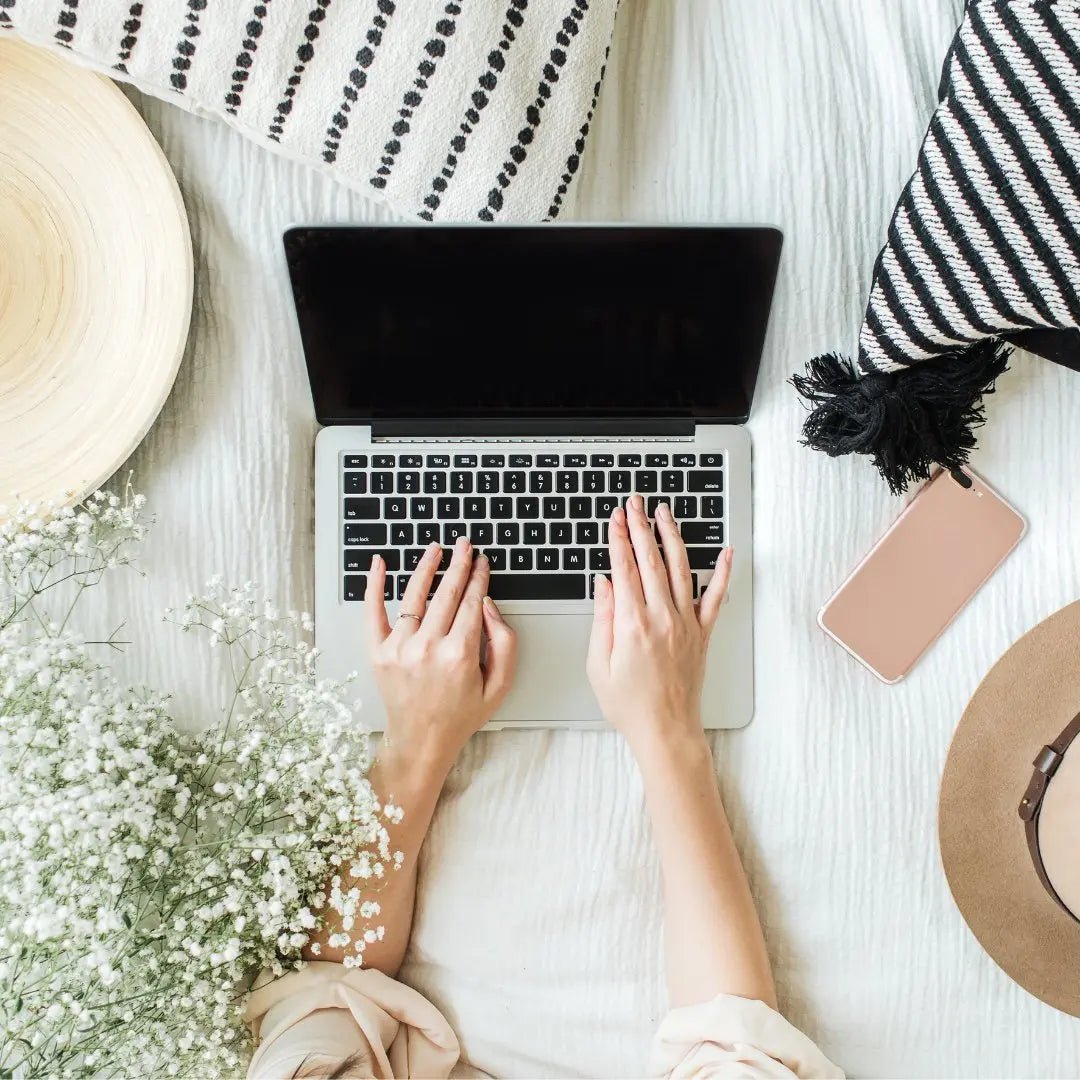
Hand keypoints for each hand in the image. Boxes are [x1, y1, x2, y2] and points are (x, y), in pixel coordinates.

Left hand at [365, 537, 516, 767]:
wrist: (421, 740)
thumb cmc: (461, 714)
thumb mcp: (499, 685)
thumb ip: (504, 642)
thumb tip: (488, 605)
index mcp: (459, 654)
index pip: (471, 602)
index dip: (479, 577)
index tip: (482, 561)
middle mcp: (427, 647)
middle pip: (446, 593)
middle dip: (459, 564)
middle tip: (465, 545)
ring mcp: (399, 648)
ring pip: (414, 595)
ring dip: (426, 567)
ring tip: (436, 549)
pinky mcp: (377, 651)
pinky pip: (373, 611)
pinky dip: (374, 584)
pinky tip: (379, 563)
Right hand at [587, 494, 732, 750]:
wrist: (666, 730)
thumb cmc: (629, 704)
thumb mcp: (598, 664)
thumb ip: (601, 619)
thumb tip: (603, 584)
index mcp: (632, 624)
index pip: (624, 568)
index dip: (618, 538)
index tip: (615, 518)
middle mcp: (663, 617)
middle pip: (651, 560)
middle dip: (641, 526)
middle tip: (635, 503)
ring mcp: (686, 623)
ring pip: (680, 568)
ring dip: (672, 536)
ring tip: (665, 513)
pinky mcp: (703, 633)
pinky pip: (716, 597)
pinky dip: (723, 572)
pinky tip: (726, 551)